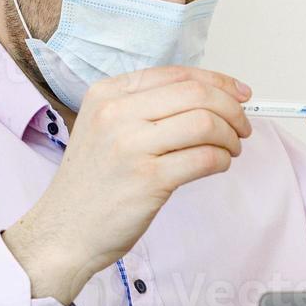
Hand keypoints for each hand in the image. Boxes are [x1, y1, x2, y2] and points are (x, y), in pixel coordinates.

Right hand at [3, 66, 252, 304]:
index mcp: (107, 94)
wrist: (63, 232)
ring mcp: (132, 146)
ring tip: (231, 149)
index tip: (239, 94)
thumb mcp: (104, 129)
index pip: (177, 74)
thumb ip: (145, 109)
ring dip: (230, 136)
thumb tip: (207, 97)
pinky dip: (222, 160)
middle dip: (231, 108)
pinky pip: (204, 158)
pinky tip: (218, 165)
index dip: (218, 81)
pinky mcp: (149, 180)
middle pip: (196, 94)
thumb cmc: (90, 185)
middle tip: (241, 125)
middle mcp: (116, 114)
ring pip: (205, 123)